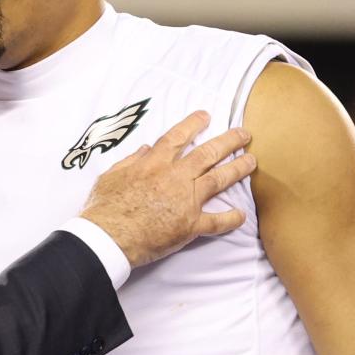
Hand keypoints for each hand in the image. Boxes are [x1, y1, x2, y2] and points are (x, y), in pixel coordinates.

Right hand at [80, 110, 254, 267]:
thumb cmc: (103, 209)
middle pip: (207, 153)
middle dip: (228, 141)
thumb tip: (144, 149)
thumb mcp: (110, 176)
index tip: (206, 116)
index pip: (178, 137)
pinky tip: (242, 215)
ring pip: (218, 180)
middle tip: (244, 134)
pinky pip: (216, 221)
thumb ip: (130, 161)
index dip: (194, 124)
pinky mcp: (189, 225)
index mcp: (153, 163)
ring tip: (251, 161)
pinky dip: (230, 219)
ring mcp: (185, 200)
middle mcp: (174, 177)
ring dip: (237, 169)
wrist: (107, 237)